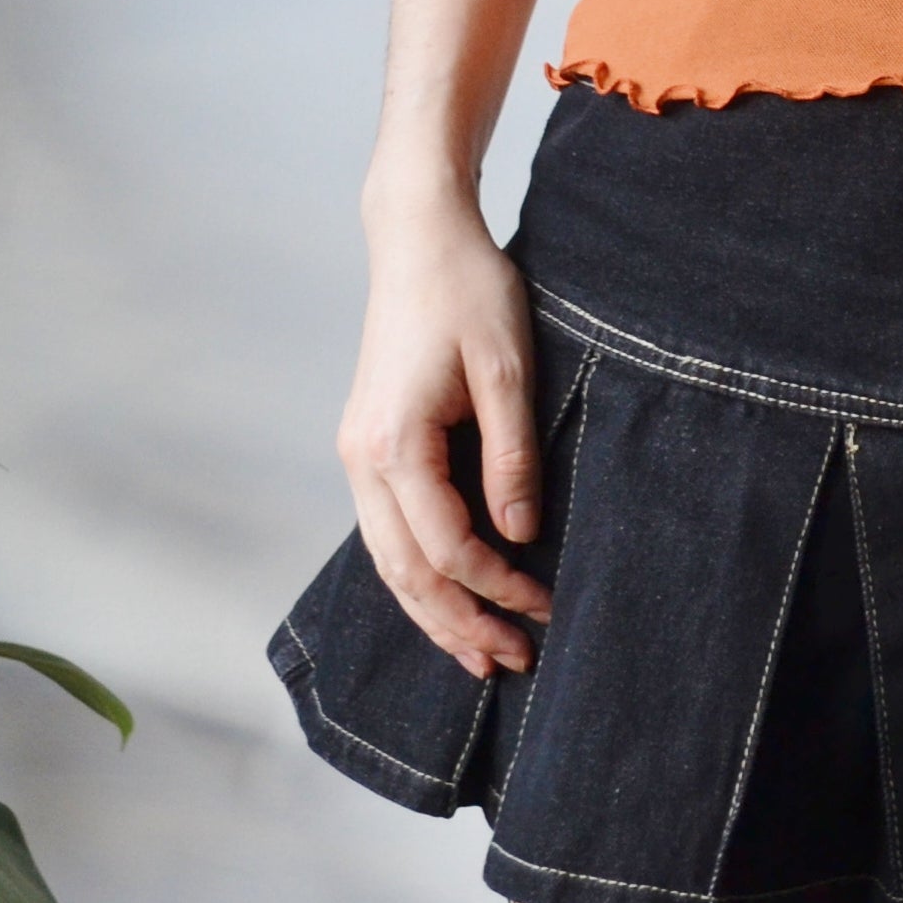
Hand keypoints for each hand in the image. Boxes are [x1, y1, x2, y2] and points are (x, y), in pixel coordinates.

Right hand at [335, 187, 552, 679]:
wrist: (418, 237)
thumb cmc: (467, 291)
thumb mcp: (508, 370)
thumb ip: (512, 456)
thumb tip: (520, 535)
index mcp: (393, 444)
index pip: (446, 547)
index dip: (496, 588)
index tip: (545, 607)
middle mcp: (361, 457)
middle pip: (405, 572)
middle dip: (458, 624)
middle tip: (510, 664)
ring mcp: (357, 451)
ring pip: (389, 558)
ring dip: (434, 610)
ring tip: (480, 653)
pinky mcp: (368, 442)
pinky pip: (388, 528)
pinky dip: (418, 571)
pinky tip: (449, 595)